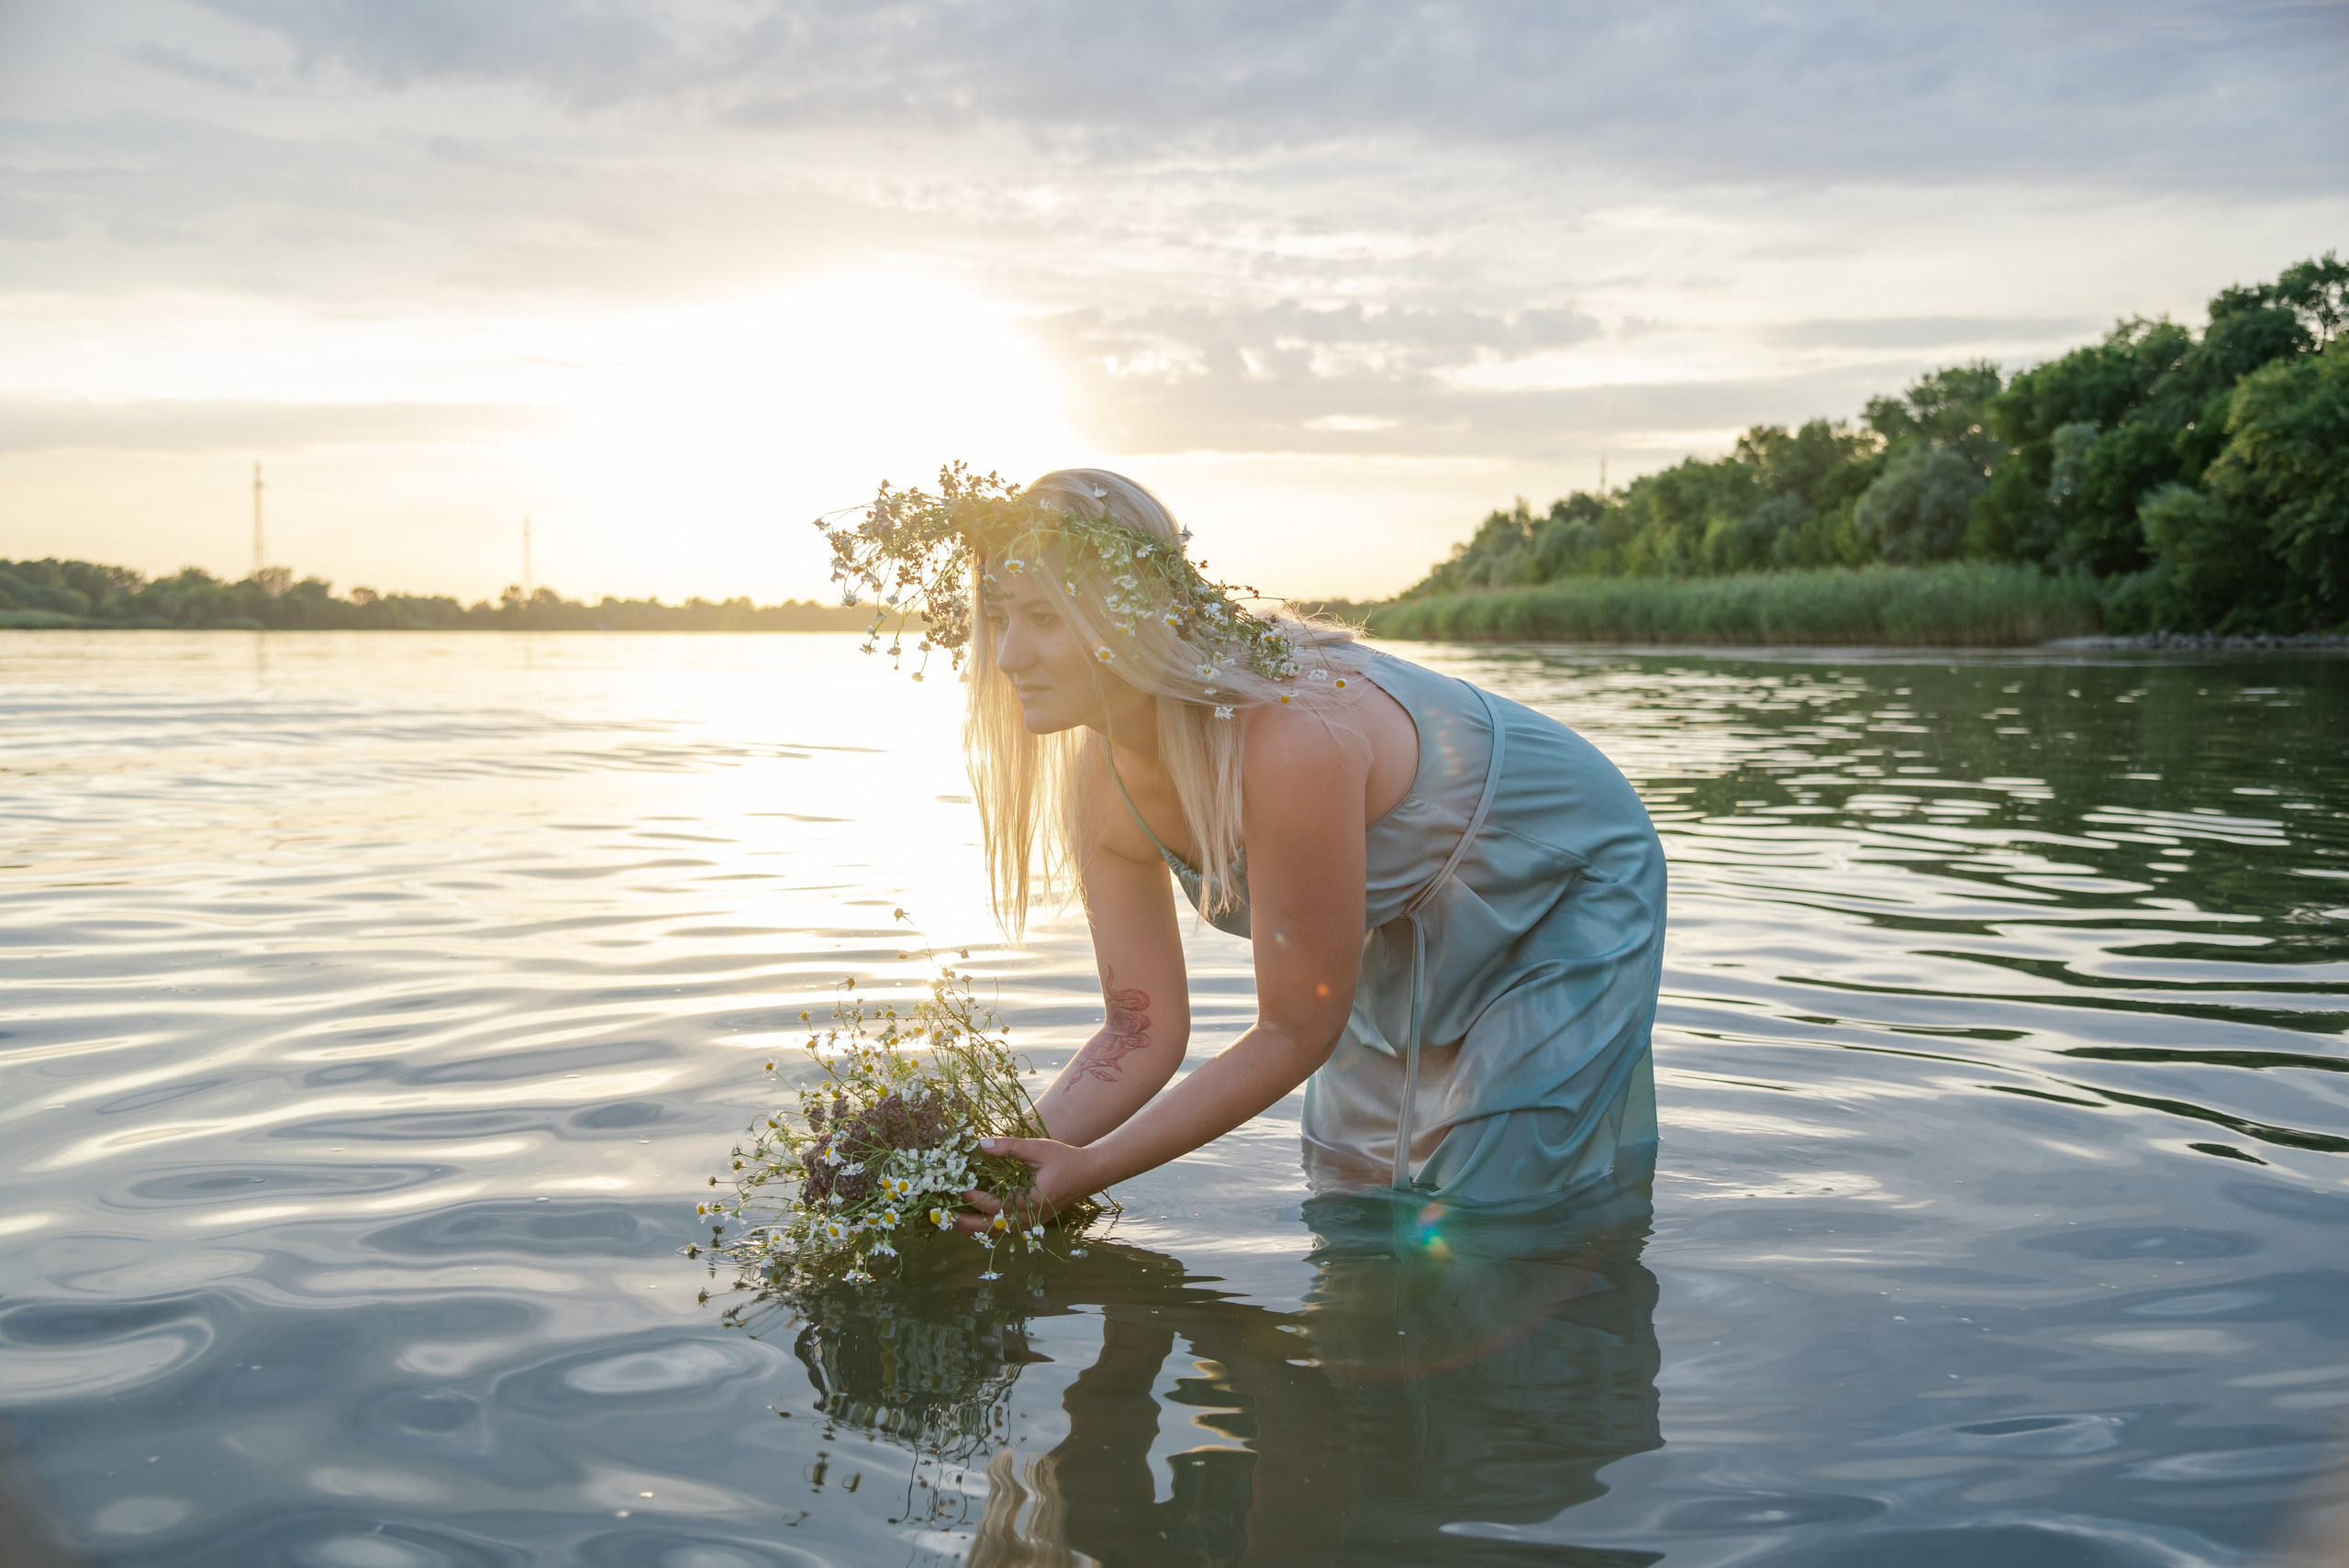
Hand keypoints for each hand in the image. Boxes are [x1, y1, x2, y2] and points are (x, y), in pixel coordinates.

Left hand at [954, 1135, 1099, 1234]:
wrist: (1091, 1173)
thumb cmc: (1065, 1159)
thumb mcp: (1038, 1149)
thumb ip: (1009, 1147)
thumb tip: (979, 1144)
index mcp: (1032, 1202)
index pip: (996, 1207)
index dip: (974, 1200)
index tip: (957, 1189)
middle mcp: (1030, 1218)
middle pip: (992, 1229)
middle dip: (966, 1224)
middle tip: (943, 1217)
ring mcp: (1032, 1223)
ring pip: (998, 1233)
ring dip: (974, 1229)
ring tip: (952, 1222)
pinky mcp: (1033, 1222)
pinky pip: (1006, 1230)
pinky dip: (988, 1228)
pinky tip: (974, 1221)